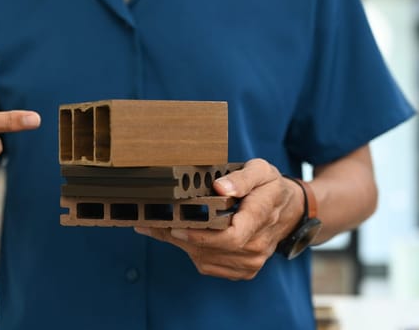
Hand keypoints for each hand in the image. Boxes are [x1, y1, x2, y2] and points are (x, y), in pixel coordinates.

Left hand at [135, 159, 303, 279]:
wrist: (289, 210)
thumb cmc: (271, 187)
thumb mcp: (261, 170)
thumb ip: (241, 178)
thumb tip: (220, 187)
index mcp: (261, 218)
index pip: (230, 236)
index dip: (199, 234)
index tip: (175, 225)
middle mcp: (257, 245)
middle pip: (211, 249)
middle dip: (179, 237)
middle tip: (151, 223)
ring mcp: (251, 261)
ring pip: (205, 259)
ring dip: (181, 245)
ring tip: (161, 227)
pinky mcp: (243, 270)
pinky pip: (209, 266)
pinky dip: (191, 252)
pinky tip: (180, 237)